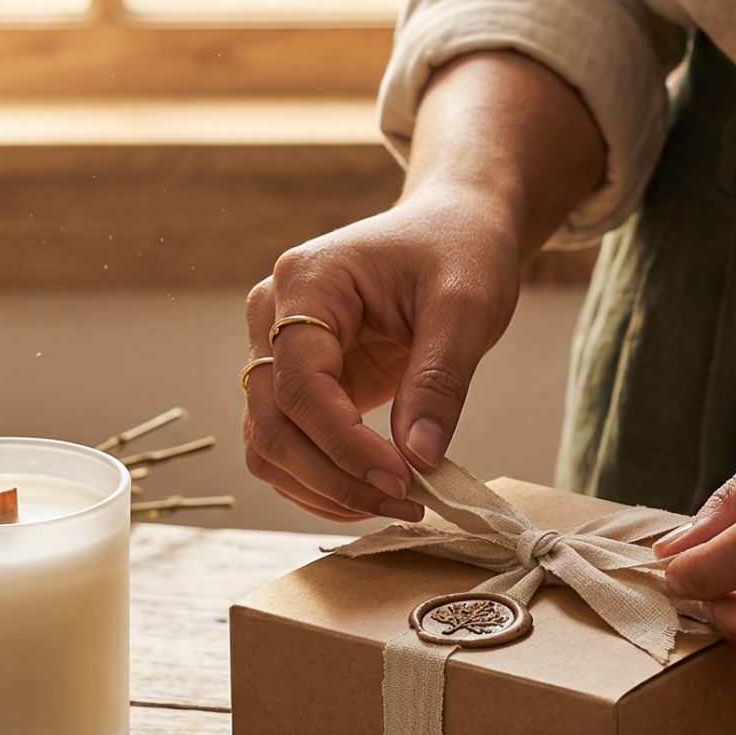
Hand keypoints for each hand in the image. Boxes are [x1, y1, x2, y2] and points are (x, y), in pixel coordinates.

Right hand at [241, 186, 520, 521]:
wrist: (455, 229)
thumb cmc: (460, 249)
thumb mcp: (467, 306)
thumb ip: (439, 380)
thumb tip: (418, 459)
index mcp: (306, 283)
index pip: (301, 383)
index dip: (344, 444)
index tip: (402, 479)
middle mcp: (273, 318)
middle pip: (270, 422)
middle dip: (331, 477)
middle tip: (404, 504)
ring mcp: (279, 353)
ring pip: (268, 444)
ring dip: (322, 490)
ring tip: (395, 505)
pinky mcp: (299, 384)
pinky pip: (289, 447)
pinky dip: (324, 482)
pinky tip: (375, 493)